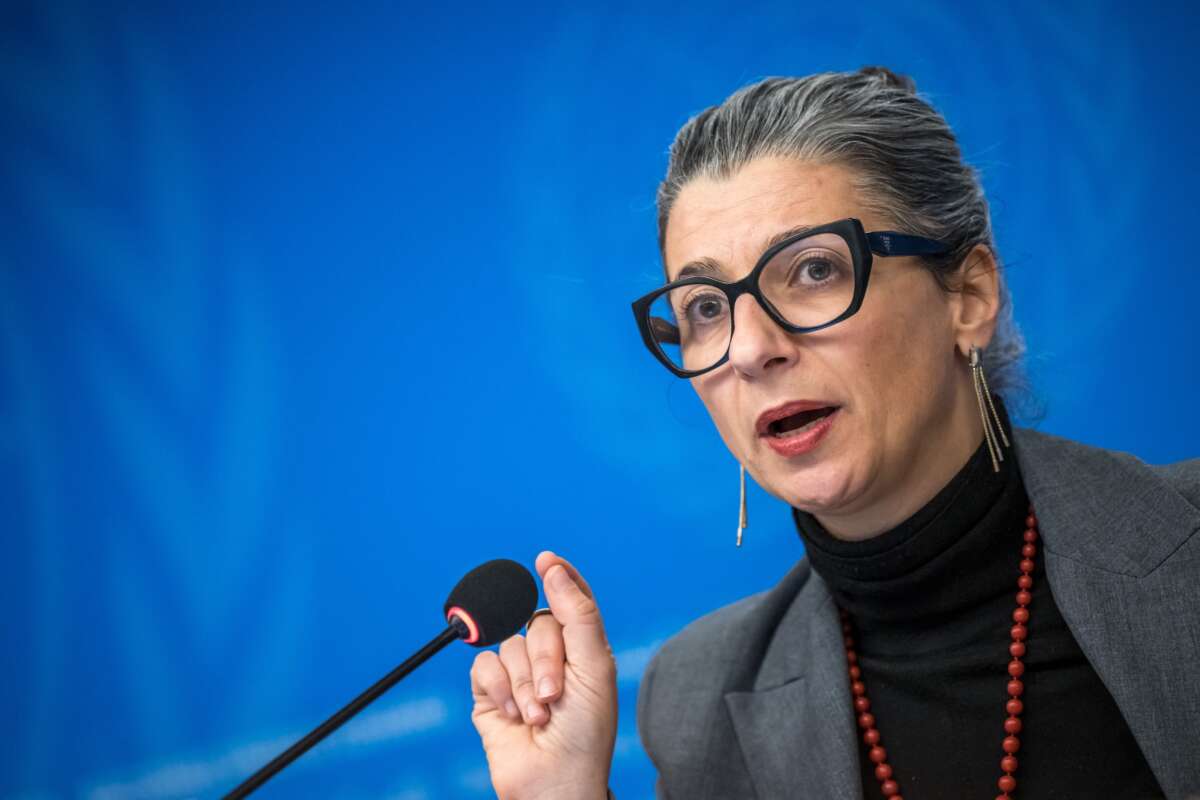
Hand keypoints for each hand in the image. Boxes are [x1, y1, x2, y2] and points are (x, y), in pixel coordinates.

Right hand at [469, 551, 617, 799]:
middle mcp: (551, 657)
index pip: (571, 600)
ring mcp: (519, 674)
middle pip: (538, 623)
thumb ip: (577, 613)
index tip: (547, 559)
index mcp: (583, 648)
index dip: (560, 577)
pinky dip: (500, 689)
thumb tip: (552, 566)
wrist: (554, 782)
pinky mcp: (491, 693)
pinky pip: (484, 665)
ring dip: (524, 683)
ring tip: (538, 716)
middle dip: (546, 659)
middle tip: (556, 695)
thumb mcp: (594, 666)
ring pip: (509, 644)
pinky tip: (514, 716)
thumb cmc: (585, 732)